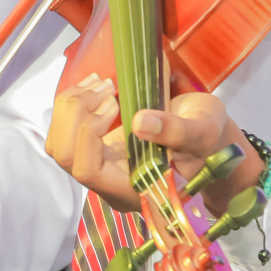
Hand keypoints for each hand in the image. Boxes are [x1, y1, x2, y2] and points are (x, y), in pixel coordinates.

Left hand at [45, 76, 263, 217]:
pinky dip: (74, 101)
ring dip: (73, 105)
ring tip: (103, 82)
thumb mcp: (203, 130)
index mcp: (135, 189)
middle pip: (65, 155)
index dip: (89, 135)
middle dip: (78, 113)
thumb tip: (139, 122)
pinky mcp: (96, 147)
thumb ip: (176, 131)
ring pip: (59, 141)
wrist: (210, 136)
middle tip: (108, 87)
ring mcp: (101, 165)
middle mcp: (111, 182)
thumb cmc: (210, 139)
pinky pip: (66, 129)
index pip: (89, 171)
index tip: (115, 103)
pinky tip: (97, 84)